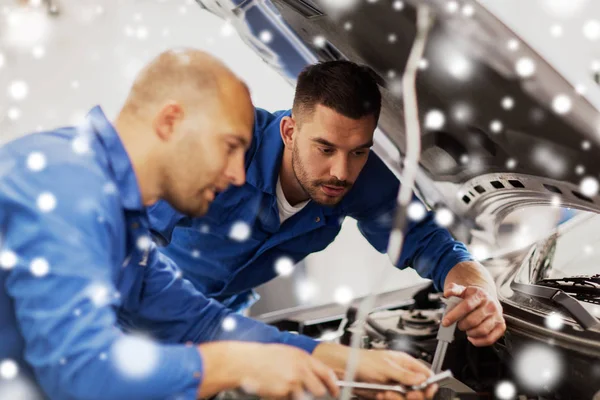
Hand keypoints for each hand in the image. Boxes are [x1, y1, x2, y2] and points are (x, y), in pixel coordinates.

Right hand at [198, 342, 338, 398]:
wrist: (245, 361)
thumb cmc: (262, 356)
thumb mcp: (286, 353)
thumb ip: (301, 363)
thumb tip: (313, 372)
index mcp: (302, 357)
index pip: (326, 372)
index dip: (333, 384)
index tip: (335, 390)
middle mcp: (300, 368)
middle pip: (319, 389)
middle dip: (317, 394)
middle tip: (311, 394)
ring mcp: (292, 381)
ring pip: (306, 397)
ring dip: (300, 396)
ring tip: (286, 389)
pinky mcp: (284, 392)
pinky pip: (290, 399)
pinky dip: (285, 398)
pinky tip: (276, 389)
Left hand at [314, 343, 436, 399]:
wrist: (343, 369)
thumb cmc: (361, 360)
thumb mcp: (385, 367)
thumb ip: (404, 374)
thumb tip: (422, 378)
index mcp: (404, 362)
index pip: (424, 373)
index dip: (428, 382)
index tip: (428, 389)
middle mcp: (400, 374)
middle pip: (418, 389)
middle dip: (413, 393)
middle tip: (407, 393)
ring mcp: (393, 385)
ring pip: (405, 397)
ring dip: (398, 397)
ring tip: (387, 392)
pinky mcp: (385, 394)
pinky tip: (381, 395)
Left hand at [443, 283, 505, 345]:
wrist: (486, 297)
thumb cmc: (472, 296)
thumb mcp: (462, 290)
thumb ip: (453, 289)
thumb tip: (447, 293)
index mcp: (480, 295)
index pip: (466, 306)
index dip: (454, 315)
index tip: (445, 322)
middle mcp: (491, 305)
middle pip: (473, 321)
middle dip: (461, 325)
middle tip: (458, 324)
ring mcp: (497, 316)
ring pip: (482, 331)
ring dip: (470, 333)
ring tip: (466, 329)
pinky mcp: (501, 326)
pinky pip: (490, 339)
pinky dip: (478, 341)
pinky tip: (472, 337)